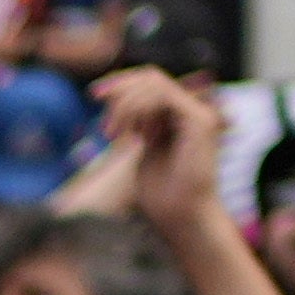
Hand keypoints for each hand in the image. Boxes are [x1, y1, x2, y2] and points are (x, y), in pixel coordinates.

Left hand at [90, 62, 223, 219]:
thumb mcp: (142, 152)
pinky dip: (139, 108)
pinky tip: (130, 133)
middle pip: (152, 76)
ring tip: (111, 133)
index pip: (151, 83)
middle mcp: (193, 111)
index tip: (95, 94)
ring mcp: (199, 114)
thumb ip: (137, 126)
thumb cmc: (163, 196)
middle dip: (120, 86)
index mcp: (181, 117)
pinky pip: (163, 96)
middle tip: (95, 98)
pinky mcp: (199, 121)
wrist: (181, 218)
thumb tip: (116, 108)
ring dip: (125, 104)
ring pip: (155, 84)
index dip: (122, 83)